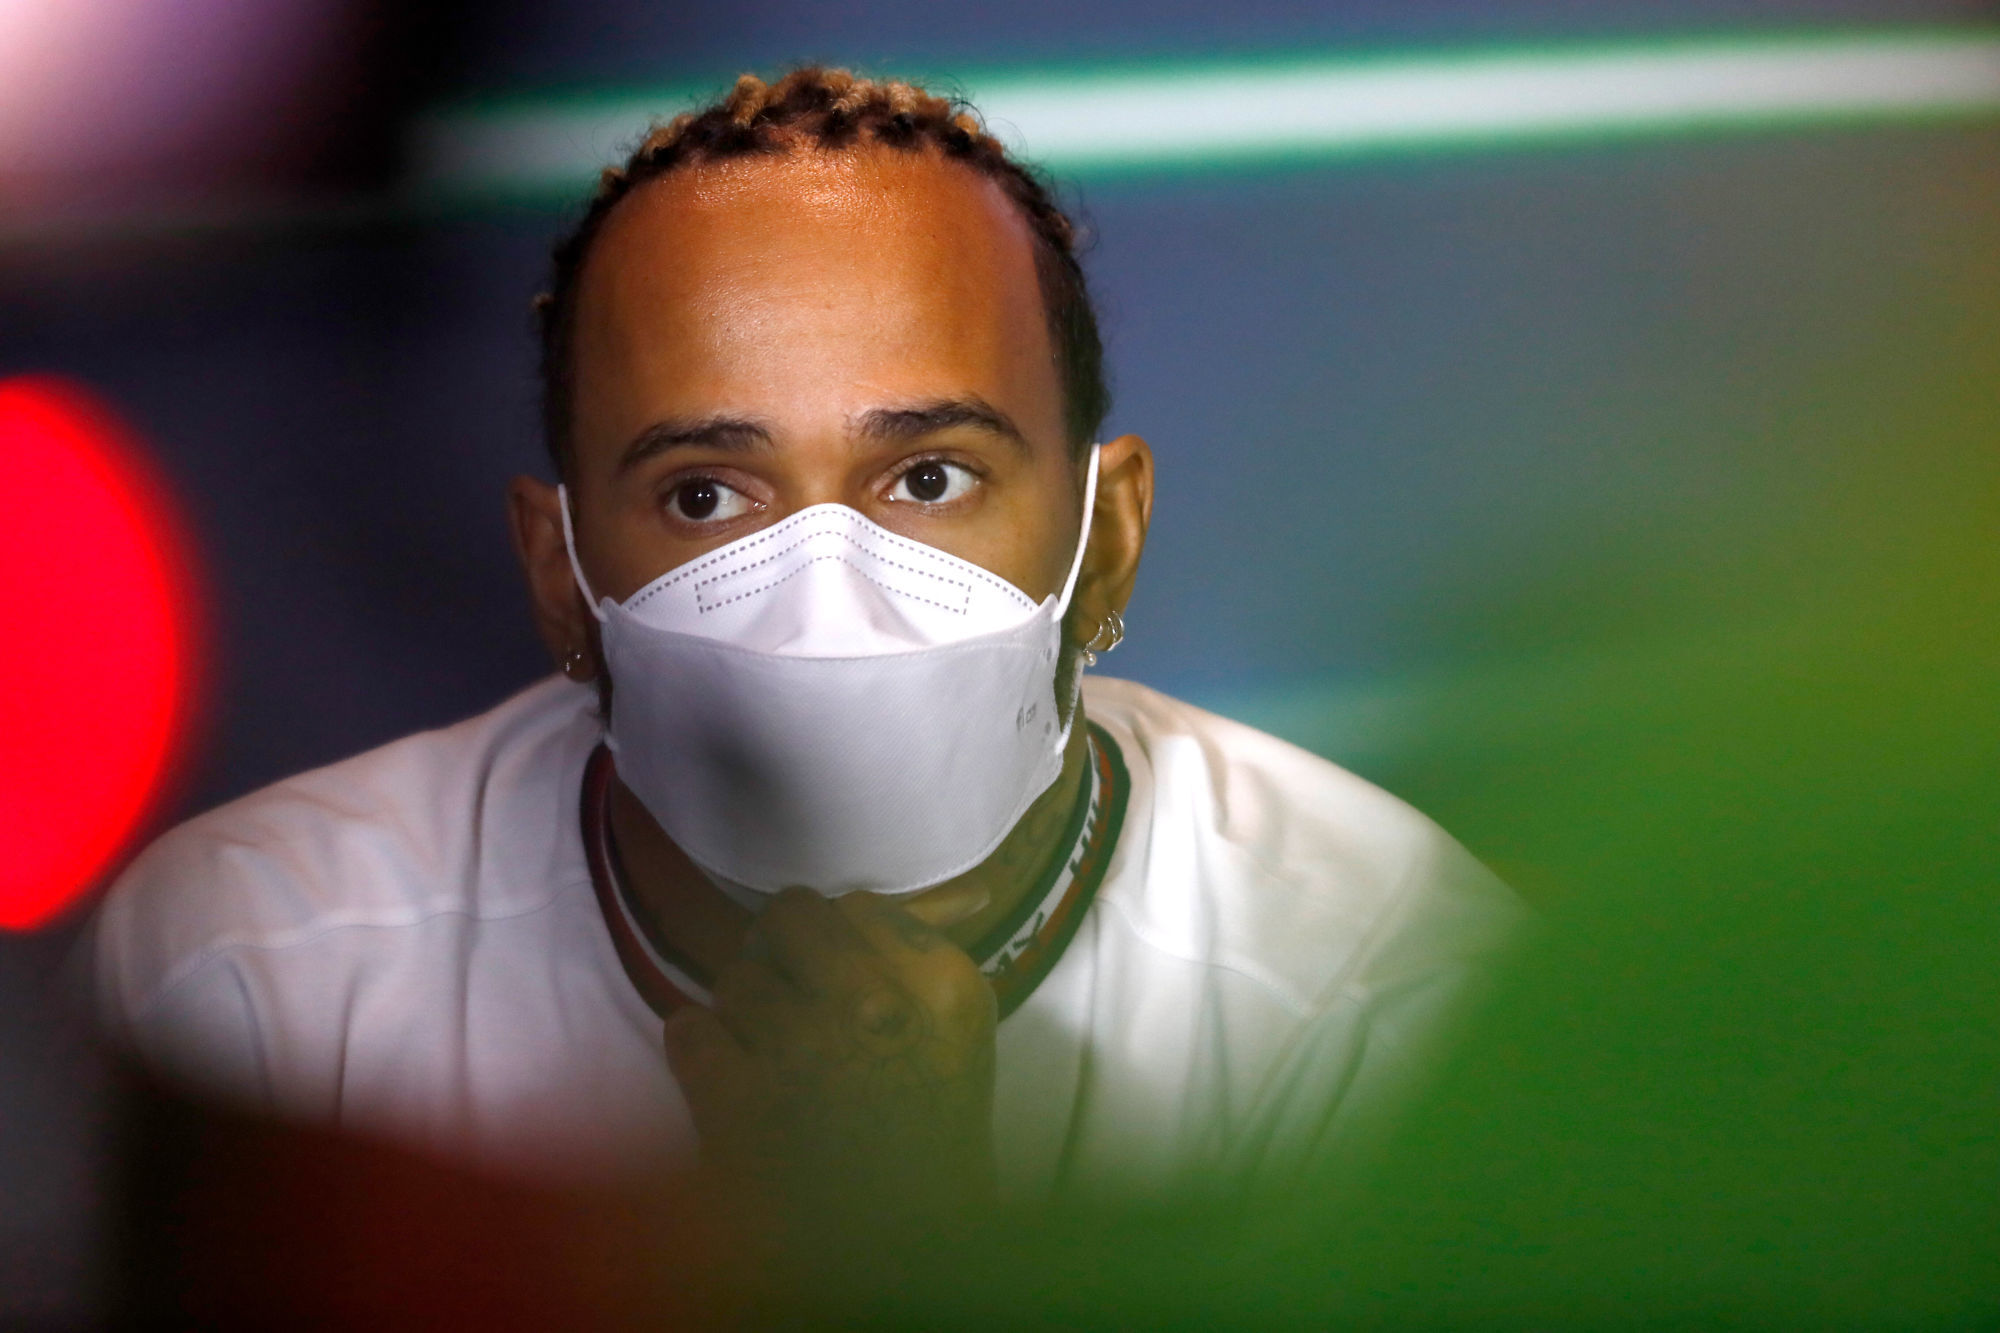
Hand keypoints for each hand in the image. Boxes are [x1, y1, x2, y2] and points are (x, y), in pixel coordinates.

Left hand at [662, 886, 997, 1237]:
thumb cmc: (931, 1150)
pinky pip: (688, 1029)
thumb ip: (921, 967)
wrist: (899, 1260)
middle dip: (780, 953)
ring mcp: (801, 1047)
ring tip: (768, 1059)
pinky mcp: (737, 1100)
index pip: (861, 906)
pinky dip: (699, 1054)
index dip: (836, 939)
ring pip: (735, 977)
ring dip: (742, 1013)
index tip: (835, 978)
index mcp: (942, 986)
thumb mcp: (958, 1045)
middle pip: (791, 919)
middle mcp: (874, 1002)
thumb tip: (924, 898)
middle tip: (788, 998)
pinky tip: (728, 1083)